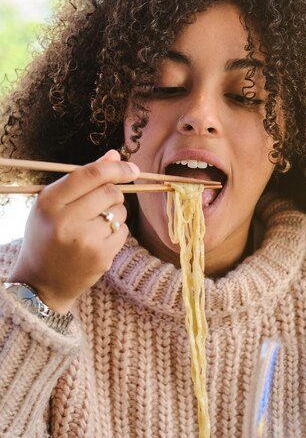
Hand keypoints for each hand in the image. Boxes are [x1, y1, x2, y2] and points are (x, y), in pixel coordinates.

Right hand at [8, 150, 139, 312]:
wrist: (42, 282)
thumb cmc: (47, 236)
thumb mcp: (53, 204)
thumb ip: (82, 178)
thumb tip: (116, 156)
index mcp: (49, 202)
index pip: (90, 175)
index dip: (115, 168)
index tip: (132, 168)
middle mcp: (66, 220)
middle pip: (110, 192)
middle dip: (114, 193)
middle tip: (104, 202)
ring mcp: (85, 241)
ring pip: (120, 212)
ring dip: (115, 213)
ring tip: (94, 225)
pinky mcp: (101, 257)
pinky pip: (123, 231)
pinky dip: (116, 231)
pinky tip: (98, 240)